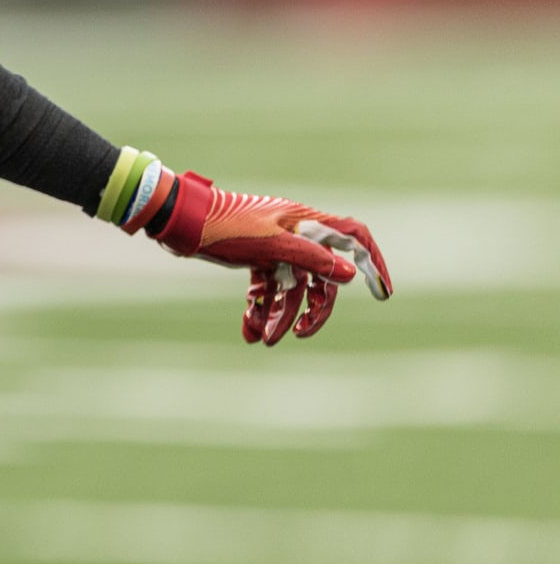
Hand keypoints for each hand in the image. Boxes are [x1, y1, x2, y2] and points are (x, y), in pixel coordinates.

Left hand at [149, 171, 392, 344]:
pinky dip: (260, 308)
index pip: (352, 239)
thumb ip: (312, 260)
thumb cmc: (227, 227)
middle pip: (320, 277)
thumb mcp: (273, 246)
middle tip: (300, 335)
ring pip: (290, 287)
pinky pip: (267, 288)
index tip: (382, 293)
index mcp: (306, 223)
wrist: (181, 223)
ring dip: (280, 315)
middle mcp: (294, 233)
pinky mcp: (254, 257)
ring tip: (264, 339)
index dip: (372, 263)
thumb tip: (351, 275)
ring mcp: (274, 247)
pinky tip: (249, 331)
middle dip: (312, 309)